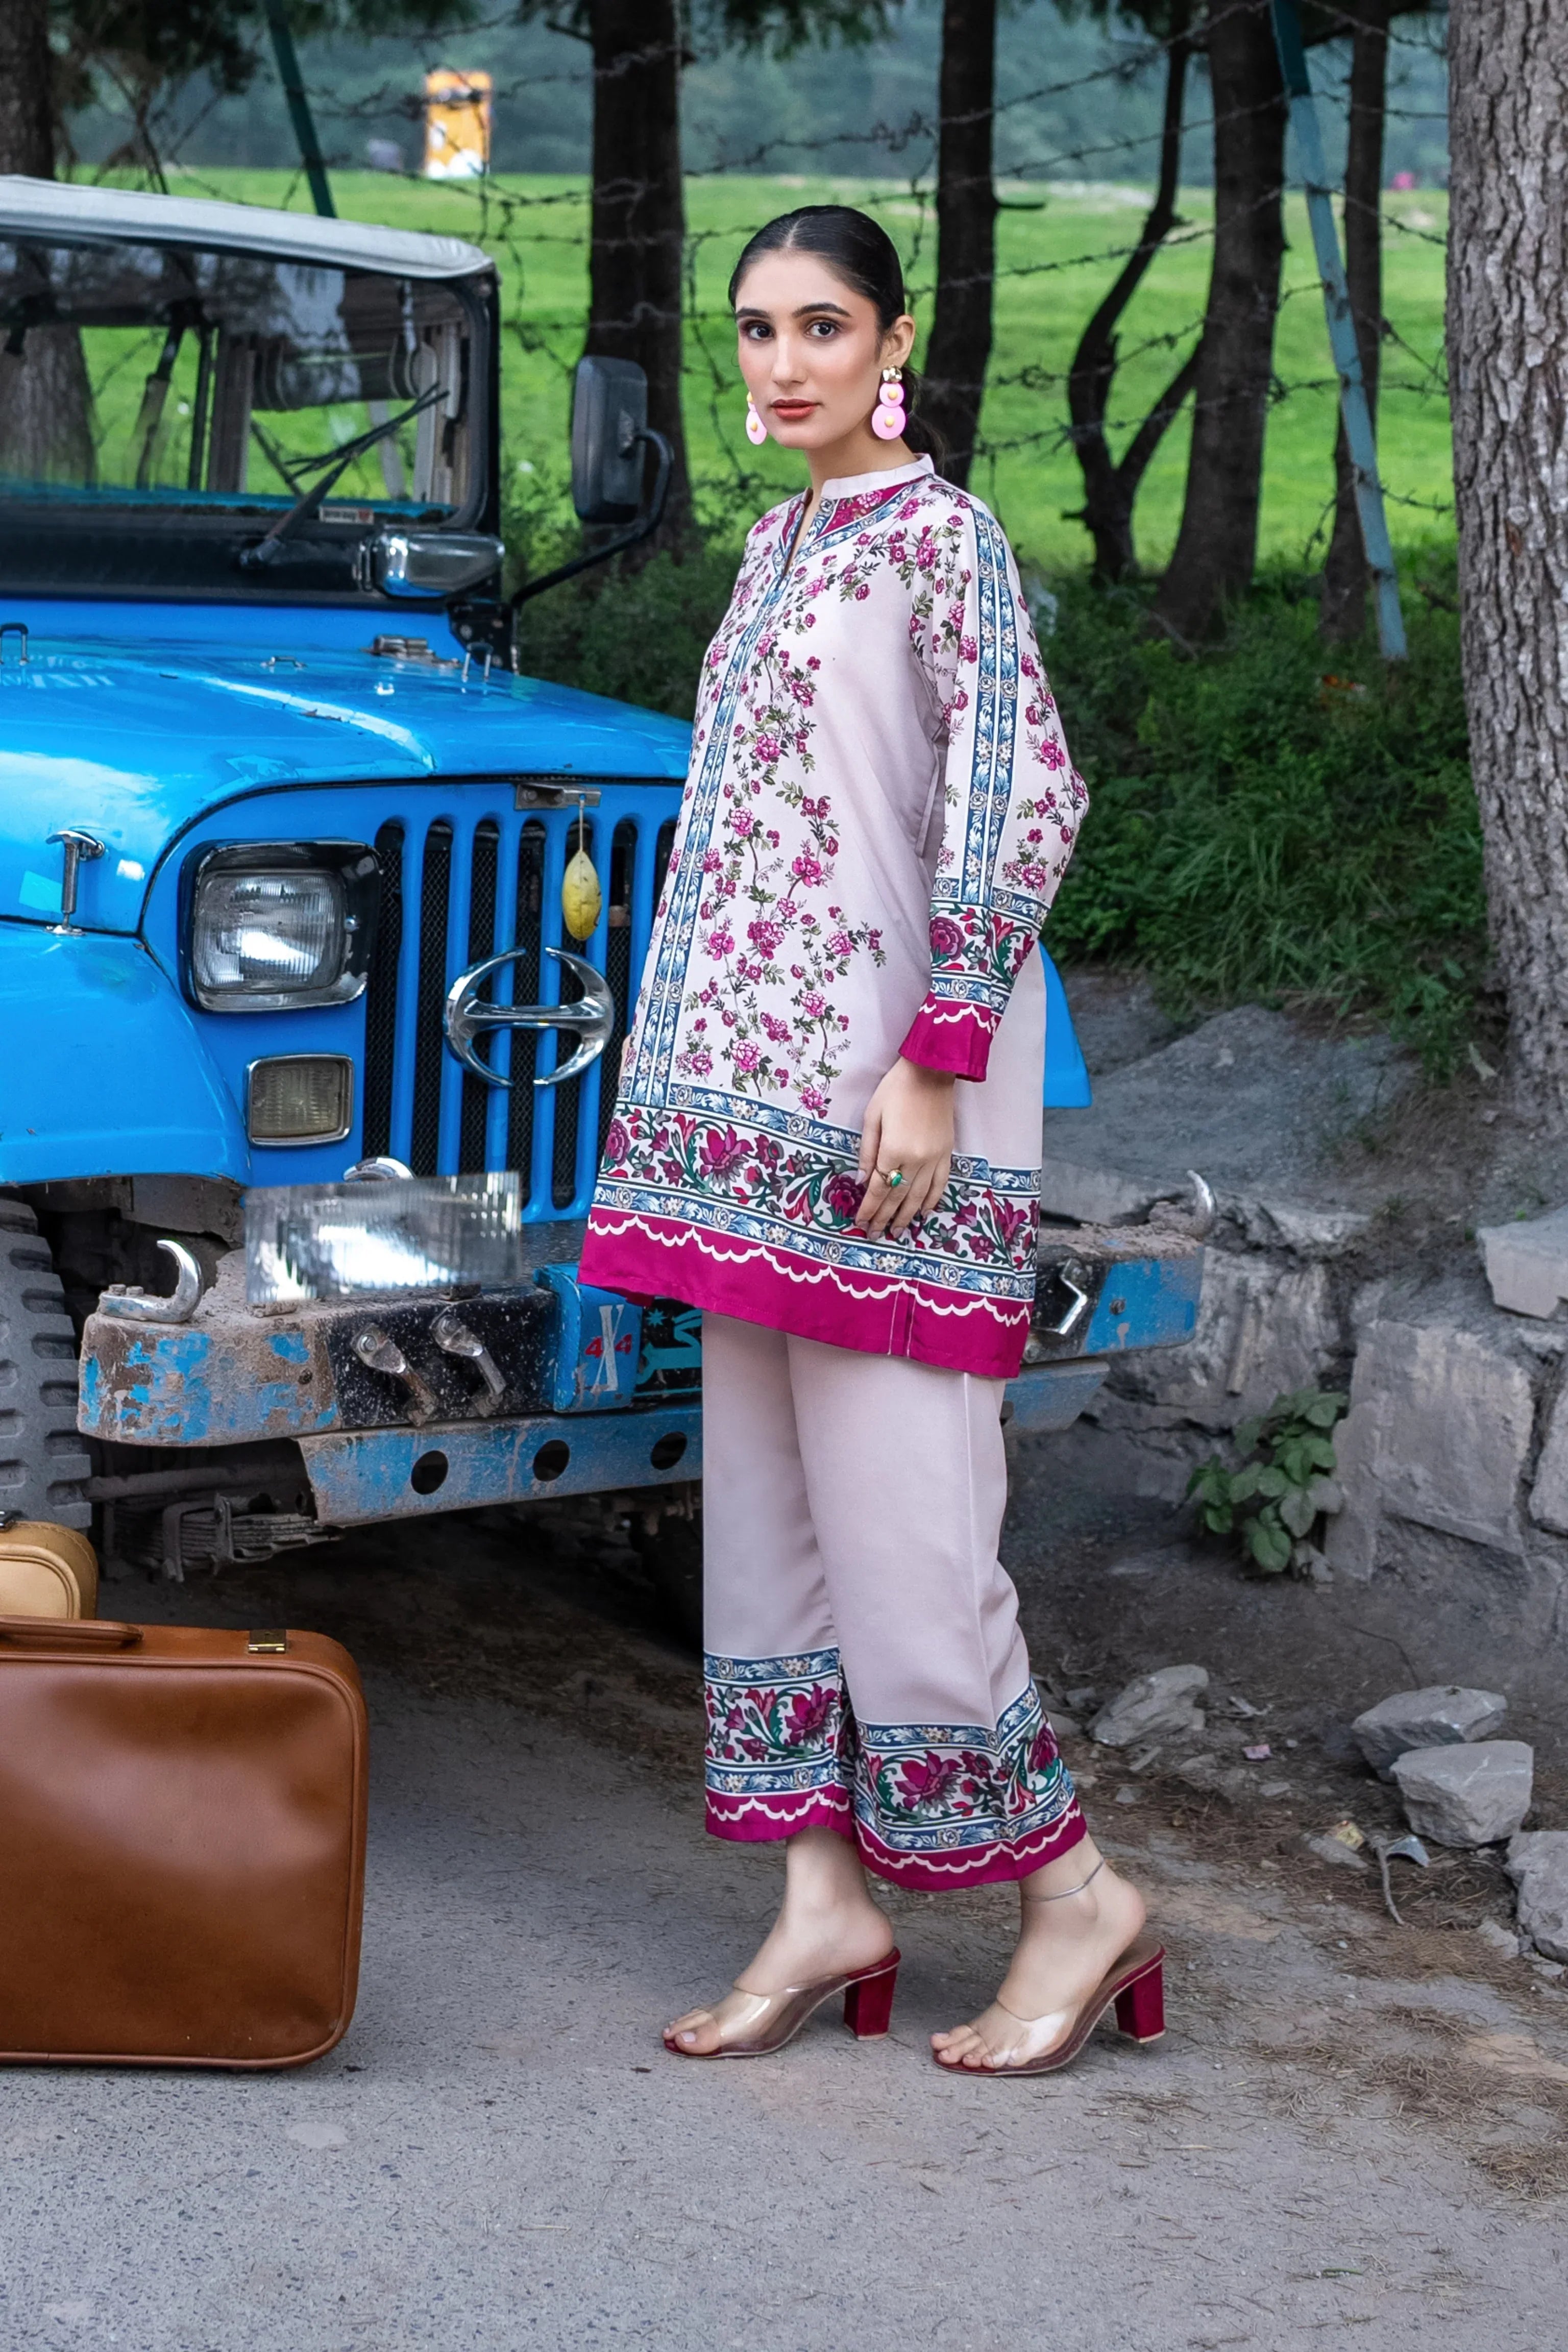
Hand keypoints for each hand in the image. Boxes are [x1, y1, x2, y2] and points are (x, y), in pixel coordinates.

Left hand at [856, 1057, 954, 1236]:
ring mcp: (935, 1158)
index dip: (869, 1208)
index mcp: (894, 1149)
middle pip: (897, 1197)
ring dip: (907, 1216)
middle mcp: (916, 1159)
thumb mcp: (872, 1117)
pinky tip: (923, 1212)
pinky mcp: (947, 1153)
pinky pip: (940, 1184)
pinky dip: (931, 1200)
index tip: (860, 1223)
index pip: (879, 1188)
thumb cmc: (895, 1090)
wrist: (932, 1071)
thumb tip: (862, 1182)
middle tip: (874, 1235)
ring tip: (897, 1231)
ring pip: (919, 1196)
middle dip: (884, 1218)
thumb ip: (867, 1152)